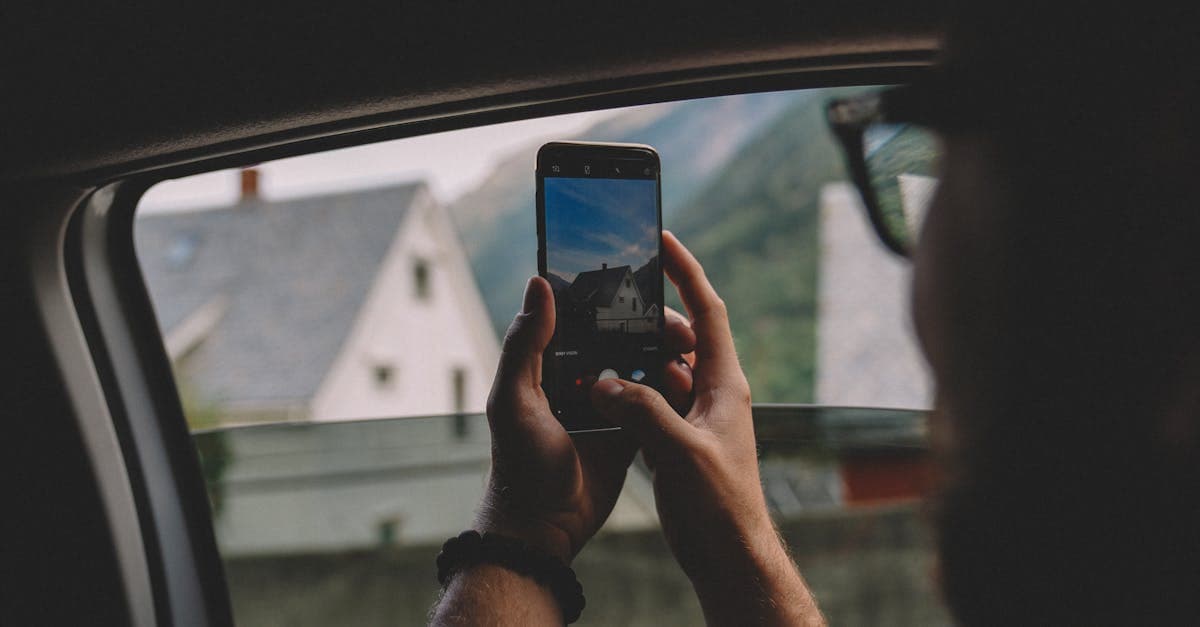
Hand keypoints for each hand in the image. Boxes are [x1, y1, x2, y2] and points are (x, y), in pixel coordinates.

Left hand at [477, 275, 695, 562]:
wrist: (544, 529)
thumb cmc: (519, 465)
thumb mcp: (514, 399)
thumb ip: (525, 344)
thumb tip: (539, 284)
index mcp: (550, 364)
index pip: (585, 317)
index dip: (615, 300)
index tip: (647, 289)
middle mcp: (579, 378)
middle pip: (623, 338)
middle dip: (654, 328)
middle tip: (681, 331)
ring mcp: (607, 404)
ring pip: (643, 367)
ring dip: (667, 358)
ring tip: (690, 355)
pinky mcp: (629, 431)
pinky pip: (655, 403)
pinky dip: (672, 393)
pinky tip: (691, 383)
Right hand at [589, 232, 823, 624]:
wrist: (729, 555)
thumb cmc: (719, 506)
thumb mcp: (680, 451)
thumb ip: (642, 410)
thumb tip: (604, 380)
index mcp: (725, 385)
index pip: (708, 311)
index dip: (686, 272)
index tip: (663, 240)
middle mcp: (713, 394)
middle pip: (681, 338)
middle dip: (649, 320)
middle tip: (615, 310)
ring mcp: (696, 418)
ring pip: (662, 371)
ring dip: (634, 359)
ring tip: (601, 350)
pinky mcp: (679, 441)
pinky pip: (651, 403)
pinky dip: (628, 393)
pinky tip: (602, 395)